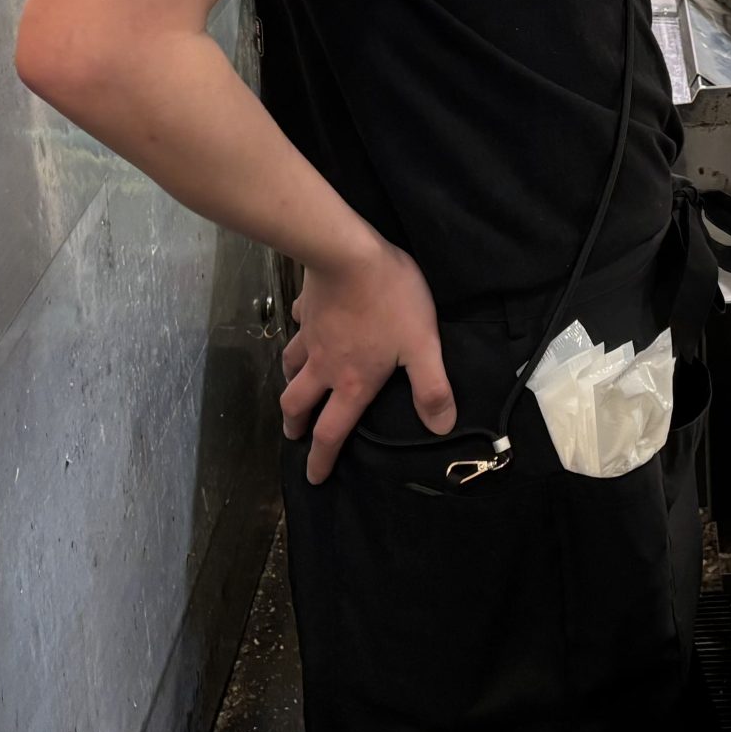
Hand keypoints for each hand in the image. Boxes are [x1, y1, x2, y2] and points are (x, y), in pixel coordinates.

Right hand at [278, 235, 454, 482]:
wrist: (350, 254)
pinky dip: (298, 336)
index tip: (313, 477)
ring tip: (295, 388)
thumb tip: (440, 428)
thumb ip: (431, 388)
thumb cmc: (391, 301)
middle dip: (294, 425)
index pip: (331, 432)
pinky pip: (297, 327)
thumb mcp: (422, 345)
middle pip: (297, 404)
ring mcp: (311, 336)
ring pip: (291, 367)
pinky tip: (303, 329)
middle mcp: (324, 366)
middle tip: (294, 434)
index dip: (322, 459)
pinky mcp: (306, 309)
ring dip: (291, 383)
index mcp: (352, 382)